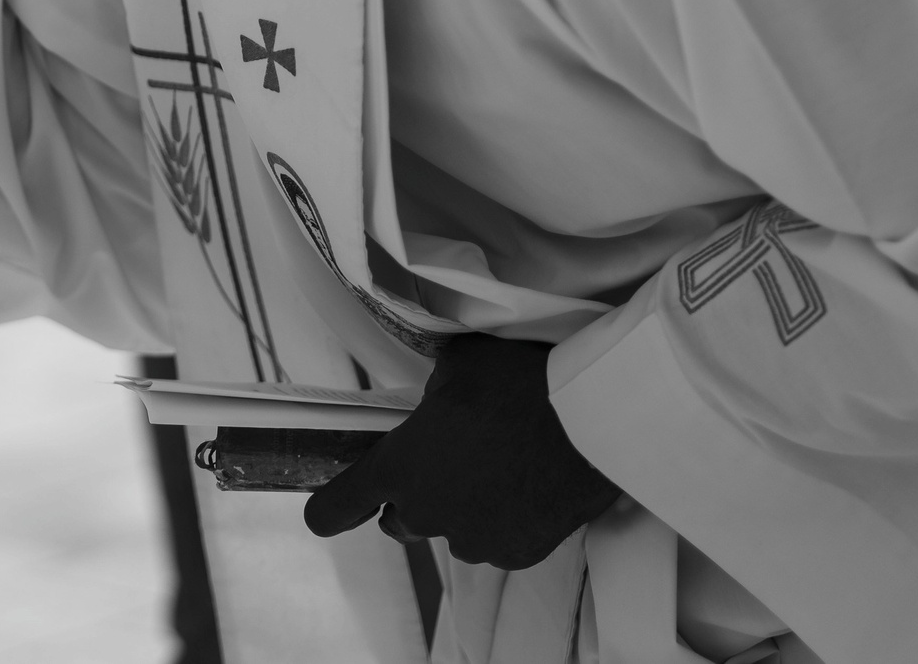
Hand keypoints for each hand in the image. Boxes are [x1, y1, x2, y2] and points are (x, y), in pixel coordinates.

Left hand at [302, 335, 621, 568]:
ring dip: (460, 509)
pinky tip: (524, 485)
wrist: (596, 417)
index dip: (327, 509)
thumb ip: (430, 394)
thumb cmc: (518, 377)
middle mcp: (429, 514)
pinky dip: (503, 521)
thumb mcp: (456, 365)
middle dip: (409, 497)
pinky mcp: (522, 553)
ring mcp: (477, 539)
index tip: (322, 511)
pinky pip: (497, 541)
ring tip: (495, 467)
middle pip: (399, 522)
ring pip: (452, 532)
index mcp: (400, 468)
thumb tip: (435, 402)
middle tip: (440, 461)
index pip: (336, 507)